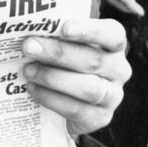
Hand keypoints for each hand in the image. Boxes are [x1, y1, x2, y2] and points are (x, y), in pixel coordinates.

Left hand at [22, 19, 130, 134]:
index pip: (112, 34)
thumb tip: (29, 29)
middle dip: (58, 53)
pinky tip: (33, 89)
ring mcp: (113, 96)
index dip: (90, 30)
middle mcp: (119, 70)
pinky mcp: (100, 118)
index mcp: (114, 45)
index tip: (65, 28)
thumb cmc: (65, 62)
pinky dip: (51, 99)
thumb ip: (55, 35)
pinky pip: (76, 109)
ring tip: (28, 70)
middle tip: (29, 46)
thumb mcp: (66, 44)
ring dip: (53, 78)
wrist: (67, 101)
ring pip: (88, 87)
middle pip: (93, 60)